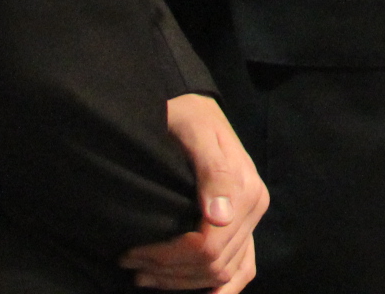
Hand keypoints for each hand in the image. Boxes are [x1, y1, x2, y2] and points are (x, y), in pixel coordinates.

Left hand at [119, 95, 266, 290]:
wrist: (193, 109)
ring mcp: (251, 220)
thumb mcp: (193, 130)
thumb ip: (210, 169)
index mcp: (245, 190)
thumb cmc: (185, 116)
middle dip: (168, 271)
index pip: (207, 247)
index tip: (131, 253)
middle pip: (212, 265)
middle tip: (130, 261)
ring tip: (144, 275)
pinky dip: (222, 290)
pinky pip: (243, 269)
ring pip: (222, 274)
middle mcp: (254, 208)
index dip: (167, 258)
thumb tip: (219, 217)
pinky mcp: (246, 227)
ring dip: (182, 283)